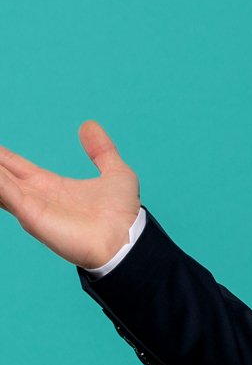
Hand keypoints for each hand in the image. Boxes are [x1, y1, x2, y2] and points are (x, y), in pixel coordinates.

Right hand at [0, 122, 140, 269]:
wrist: (126, 238)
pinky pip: (6, 195)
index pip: (16, 167)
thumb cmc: (122, 213)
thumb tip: (88, 125)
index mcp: (51, 186)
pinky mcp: (32, 217)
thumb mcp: (114, 172)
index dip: (1, 156)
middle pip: (1, 175)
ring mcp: (32, 207)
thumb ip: (101, 149)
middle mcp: (36, 197)